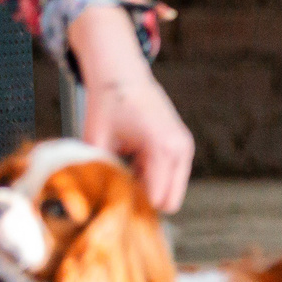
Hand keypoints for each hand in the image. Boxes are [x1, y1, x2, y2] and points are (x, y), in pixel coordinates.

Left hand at [66, 6, 193, 212]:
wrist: (121, 74)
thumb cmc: (108, 103)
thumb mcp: (97, 142)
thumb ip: (103, 174)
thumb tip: (99, 204)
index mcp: (164, 148)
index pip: (157, 198)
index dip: (133, 207)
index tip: (112, 207)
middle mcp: (181, 150)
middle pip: (170, 201)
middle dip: (144, 203)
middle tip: (117, 197)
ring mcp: (184, 147)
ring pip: (170, 190)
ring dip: (147, 190)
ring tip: (122, 179)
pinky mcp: (181, 146)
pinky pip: (169, 177)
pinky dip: (151, 178)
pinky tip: (131, 167)